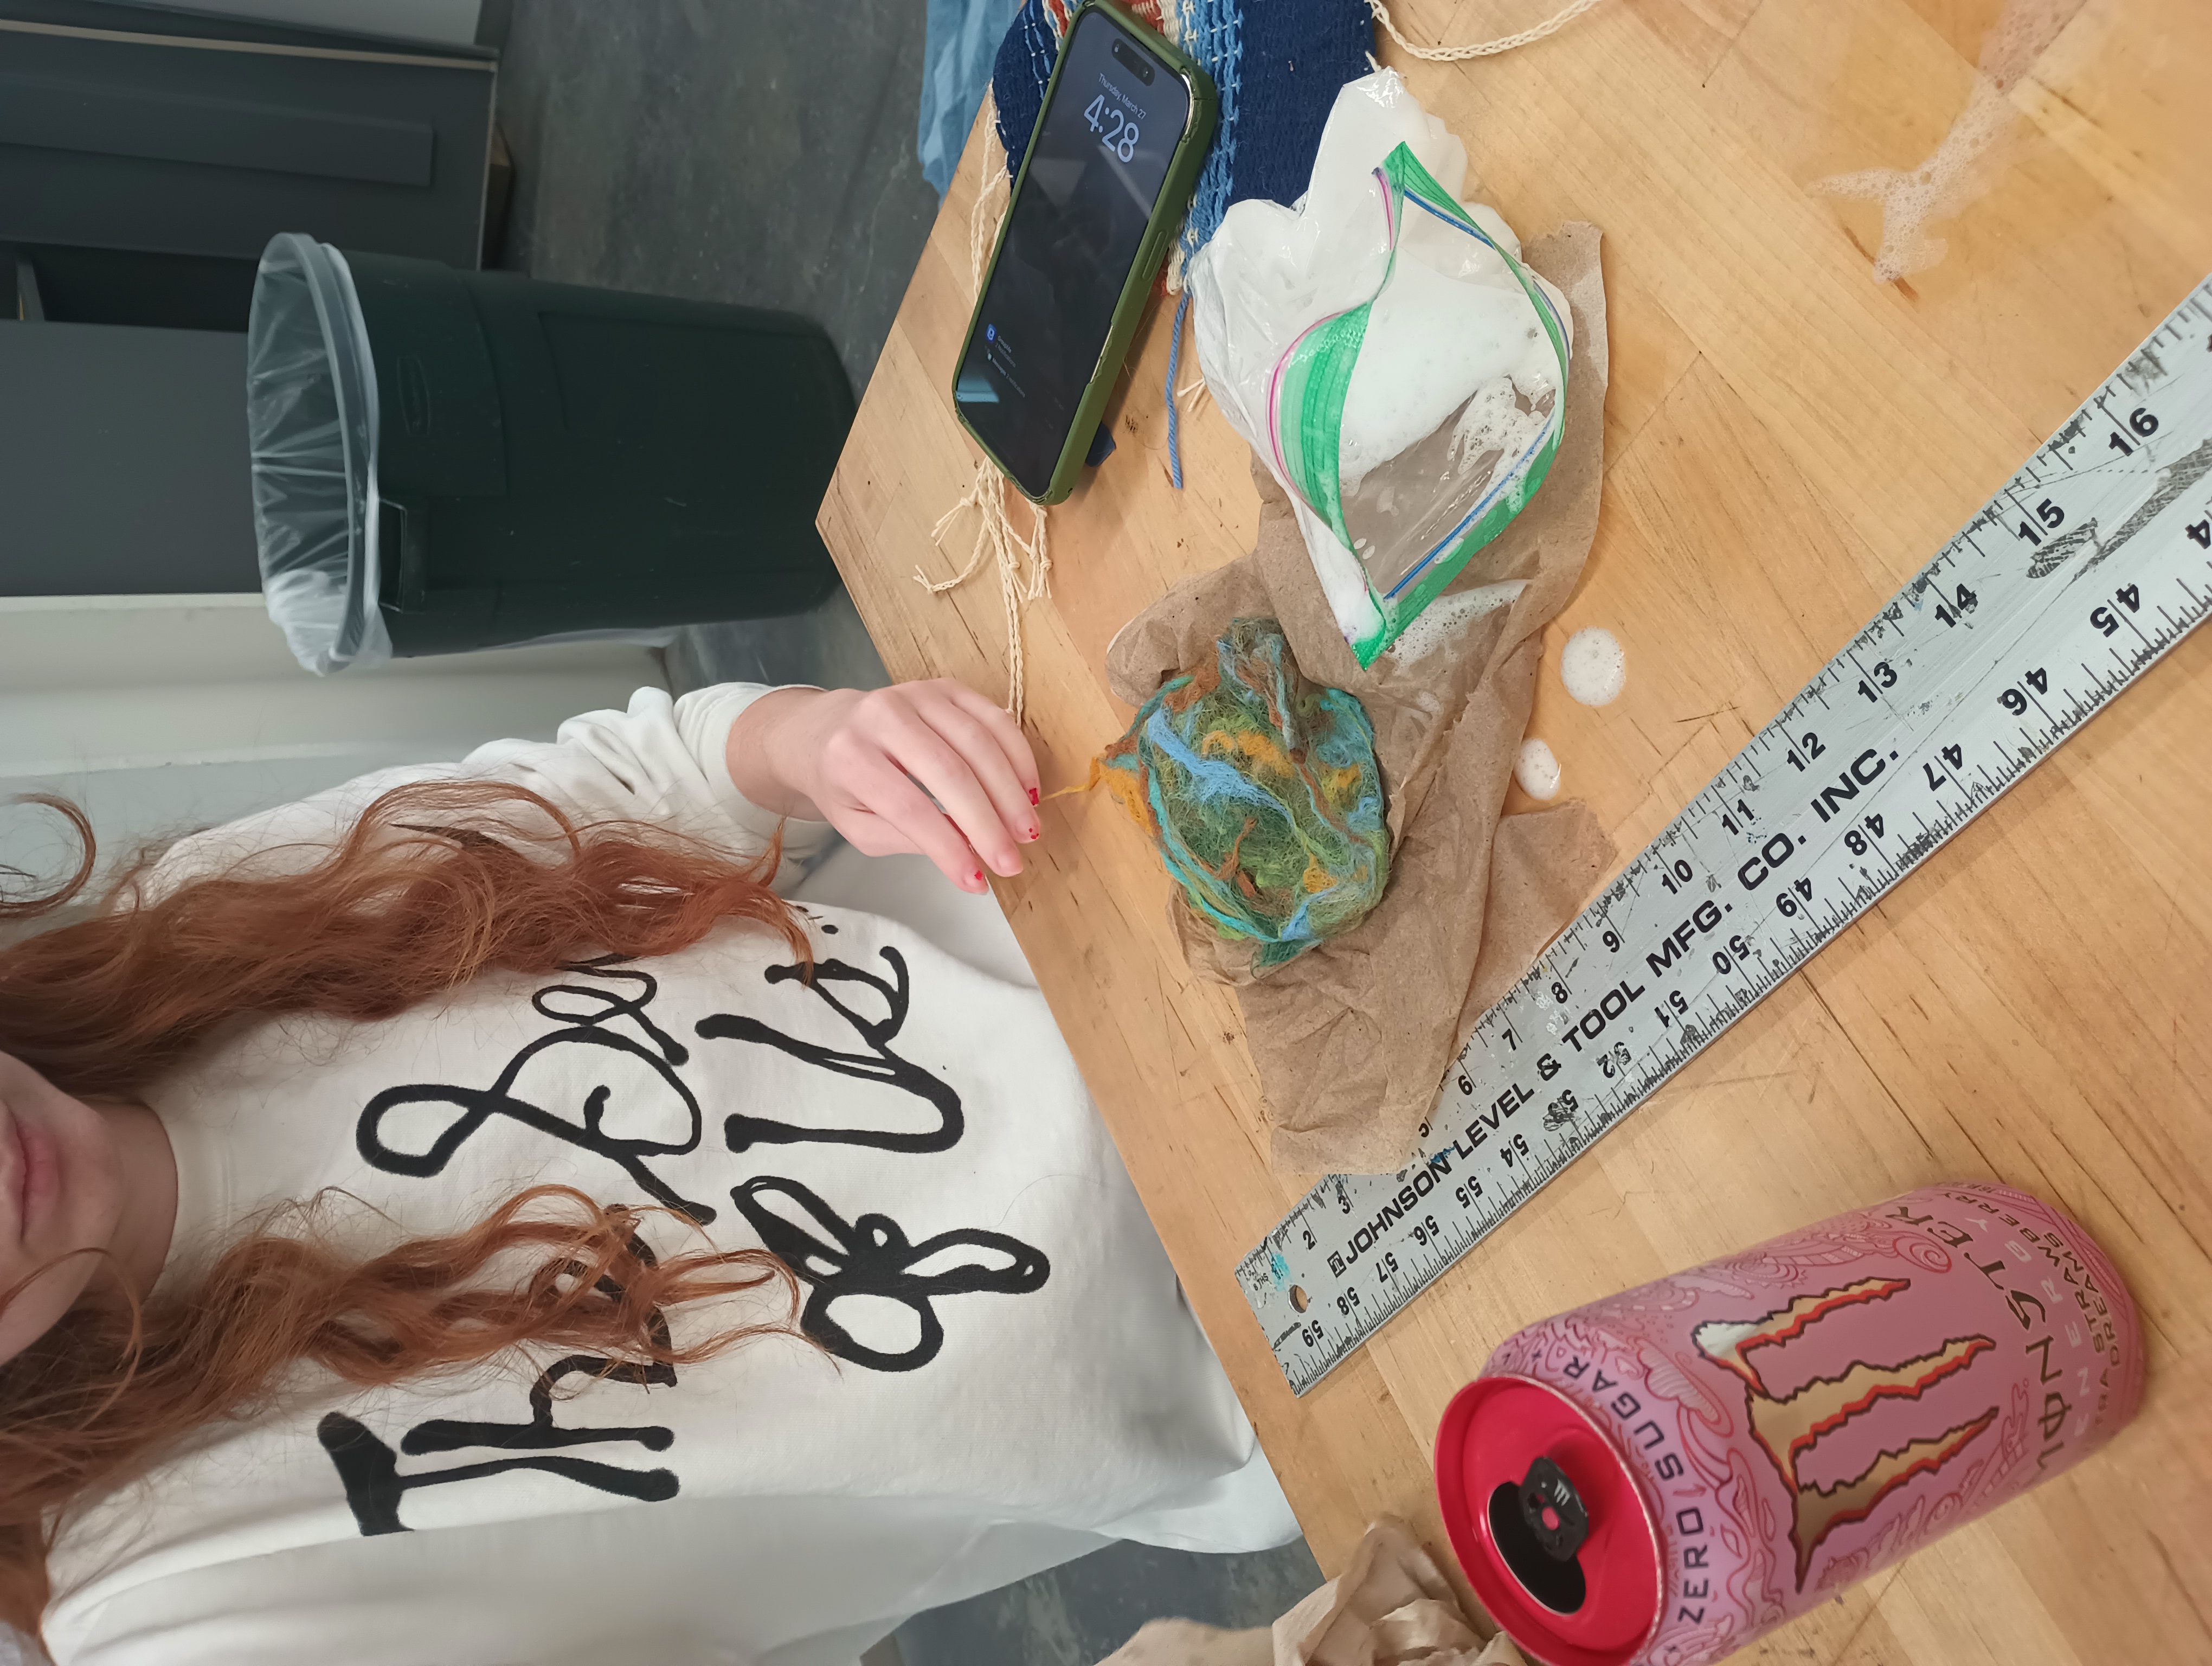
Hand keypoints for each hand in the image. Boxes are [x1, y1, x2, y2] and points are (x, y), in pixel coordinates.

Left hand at [727, 683, 1041, 892]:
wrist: (829, 729)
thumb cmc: (844, 784)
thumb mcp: (858, 826)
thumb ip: (907, 838)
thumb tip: (968, 850)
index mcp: (850, 756)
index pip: (909, 807)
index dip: (947, 848)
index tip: (976, 882)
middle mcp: (882, 716)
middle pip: (949, 772)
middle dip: (988, 823)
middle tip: (1012, 861)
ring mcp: (917, 694)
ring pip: (978, 742)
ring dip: (1009, 792)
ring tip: (1026, 832)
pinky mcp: (945, 687)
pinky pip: (993, 717)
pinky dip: (1017, 756)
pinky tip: (1028, 791)